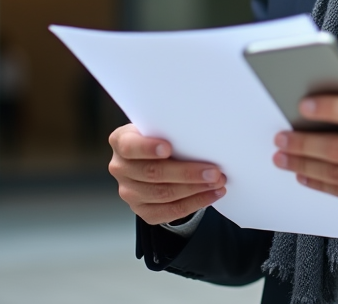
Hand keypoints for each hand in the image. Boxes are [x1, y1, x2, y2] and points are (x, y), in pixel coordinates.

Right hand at [108, 124, 226, 224]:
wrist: (154, 157)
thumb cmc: (161, 136)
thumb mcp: (160, 127)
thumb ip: (170, 130)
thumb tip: (201, 135)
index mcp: (120, 141)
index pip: (129, 146)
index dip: (147, 148)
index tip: (168, 148)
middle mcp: (120, 168)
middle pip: (152, 173)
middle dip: (187, 173)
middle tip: (214, 171)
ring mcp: (129, 192)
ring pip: (163, 194)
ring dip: (195, 189)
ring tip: (217, 182)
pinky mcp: (142, 210)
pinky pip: (170, 211)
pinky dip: (194, 203)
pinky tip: (211, 195)